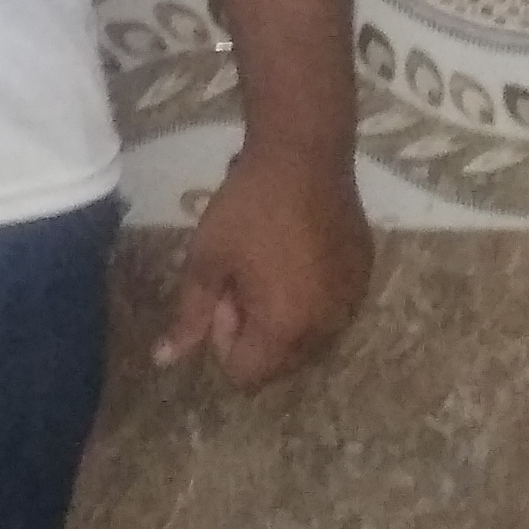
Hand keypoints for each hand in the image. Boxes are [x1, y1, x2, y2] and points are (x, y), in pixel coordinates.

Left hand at [154, 142, 372, 390]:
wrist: (304, 154)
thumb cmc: (248, 208)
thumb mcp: (207, 259)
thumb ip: (189, 316)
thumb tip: (163, 361)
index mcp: (285, 329)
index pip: (246, 374)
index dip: (225, 339)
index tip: (224, 293)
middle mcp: (326, 328)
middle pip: (279, 362)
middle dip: (255, 331)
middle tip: (244, 277)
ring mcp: (351, 302)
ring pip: (307, 338)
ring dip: (284, 316)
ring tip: (271, 264)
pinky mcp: (365, 276)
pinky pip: (332, 309)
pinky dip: (312, 296)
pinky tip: (298, 252)